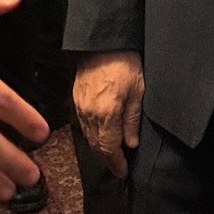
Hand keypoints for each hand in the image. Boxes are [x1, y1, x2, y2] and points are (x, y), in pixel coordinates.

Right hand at [74, 51, 143, 178]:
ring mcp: (80, 106)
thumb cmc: (125, 63)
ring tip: (111, 153)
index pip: (109, 148)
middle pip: (96, 146)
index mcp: (106, 114)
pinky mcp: (75, 98)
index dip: (116, 163)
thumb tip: (131, 144)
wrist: (103, 42)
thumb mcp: (138, 91)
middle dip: (107, 158)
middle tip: (118, 166)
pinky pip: (82, 124)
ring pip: (87, 136)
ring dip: (99, 147)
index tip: (123, 172)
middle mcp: (89, 114)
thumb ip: (132, 120)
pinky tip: (100, 134)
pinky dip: (91, 134)